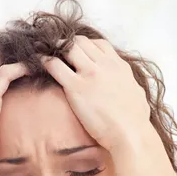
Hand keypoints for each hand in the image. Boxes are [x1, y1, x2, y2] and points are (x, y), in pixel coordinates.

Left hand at [40, 35, 151, 151]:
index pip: (99, 44)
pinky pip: (54, 65)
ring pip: (68, 47)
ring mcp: (90, 74)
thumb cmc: (136, 121)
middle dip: (67, 44)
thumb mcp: (137, 93)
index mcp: (119, 66)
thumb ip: (129, 84)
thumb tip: (130, 86)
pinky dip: (44, 60)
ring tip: (44, 53)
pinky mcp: (76, 87)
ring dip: (55, 48)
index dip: (85, 46)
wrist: (130, 134)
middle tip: (56, 51)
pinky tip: (39, 63)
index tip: (77, 53)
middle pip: (81, 41)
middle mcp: (104, 64)